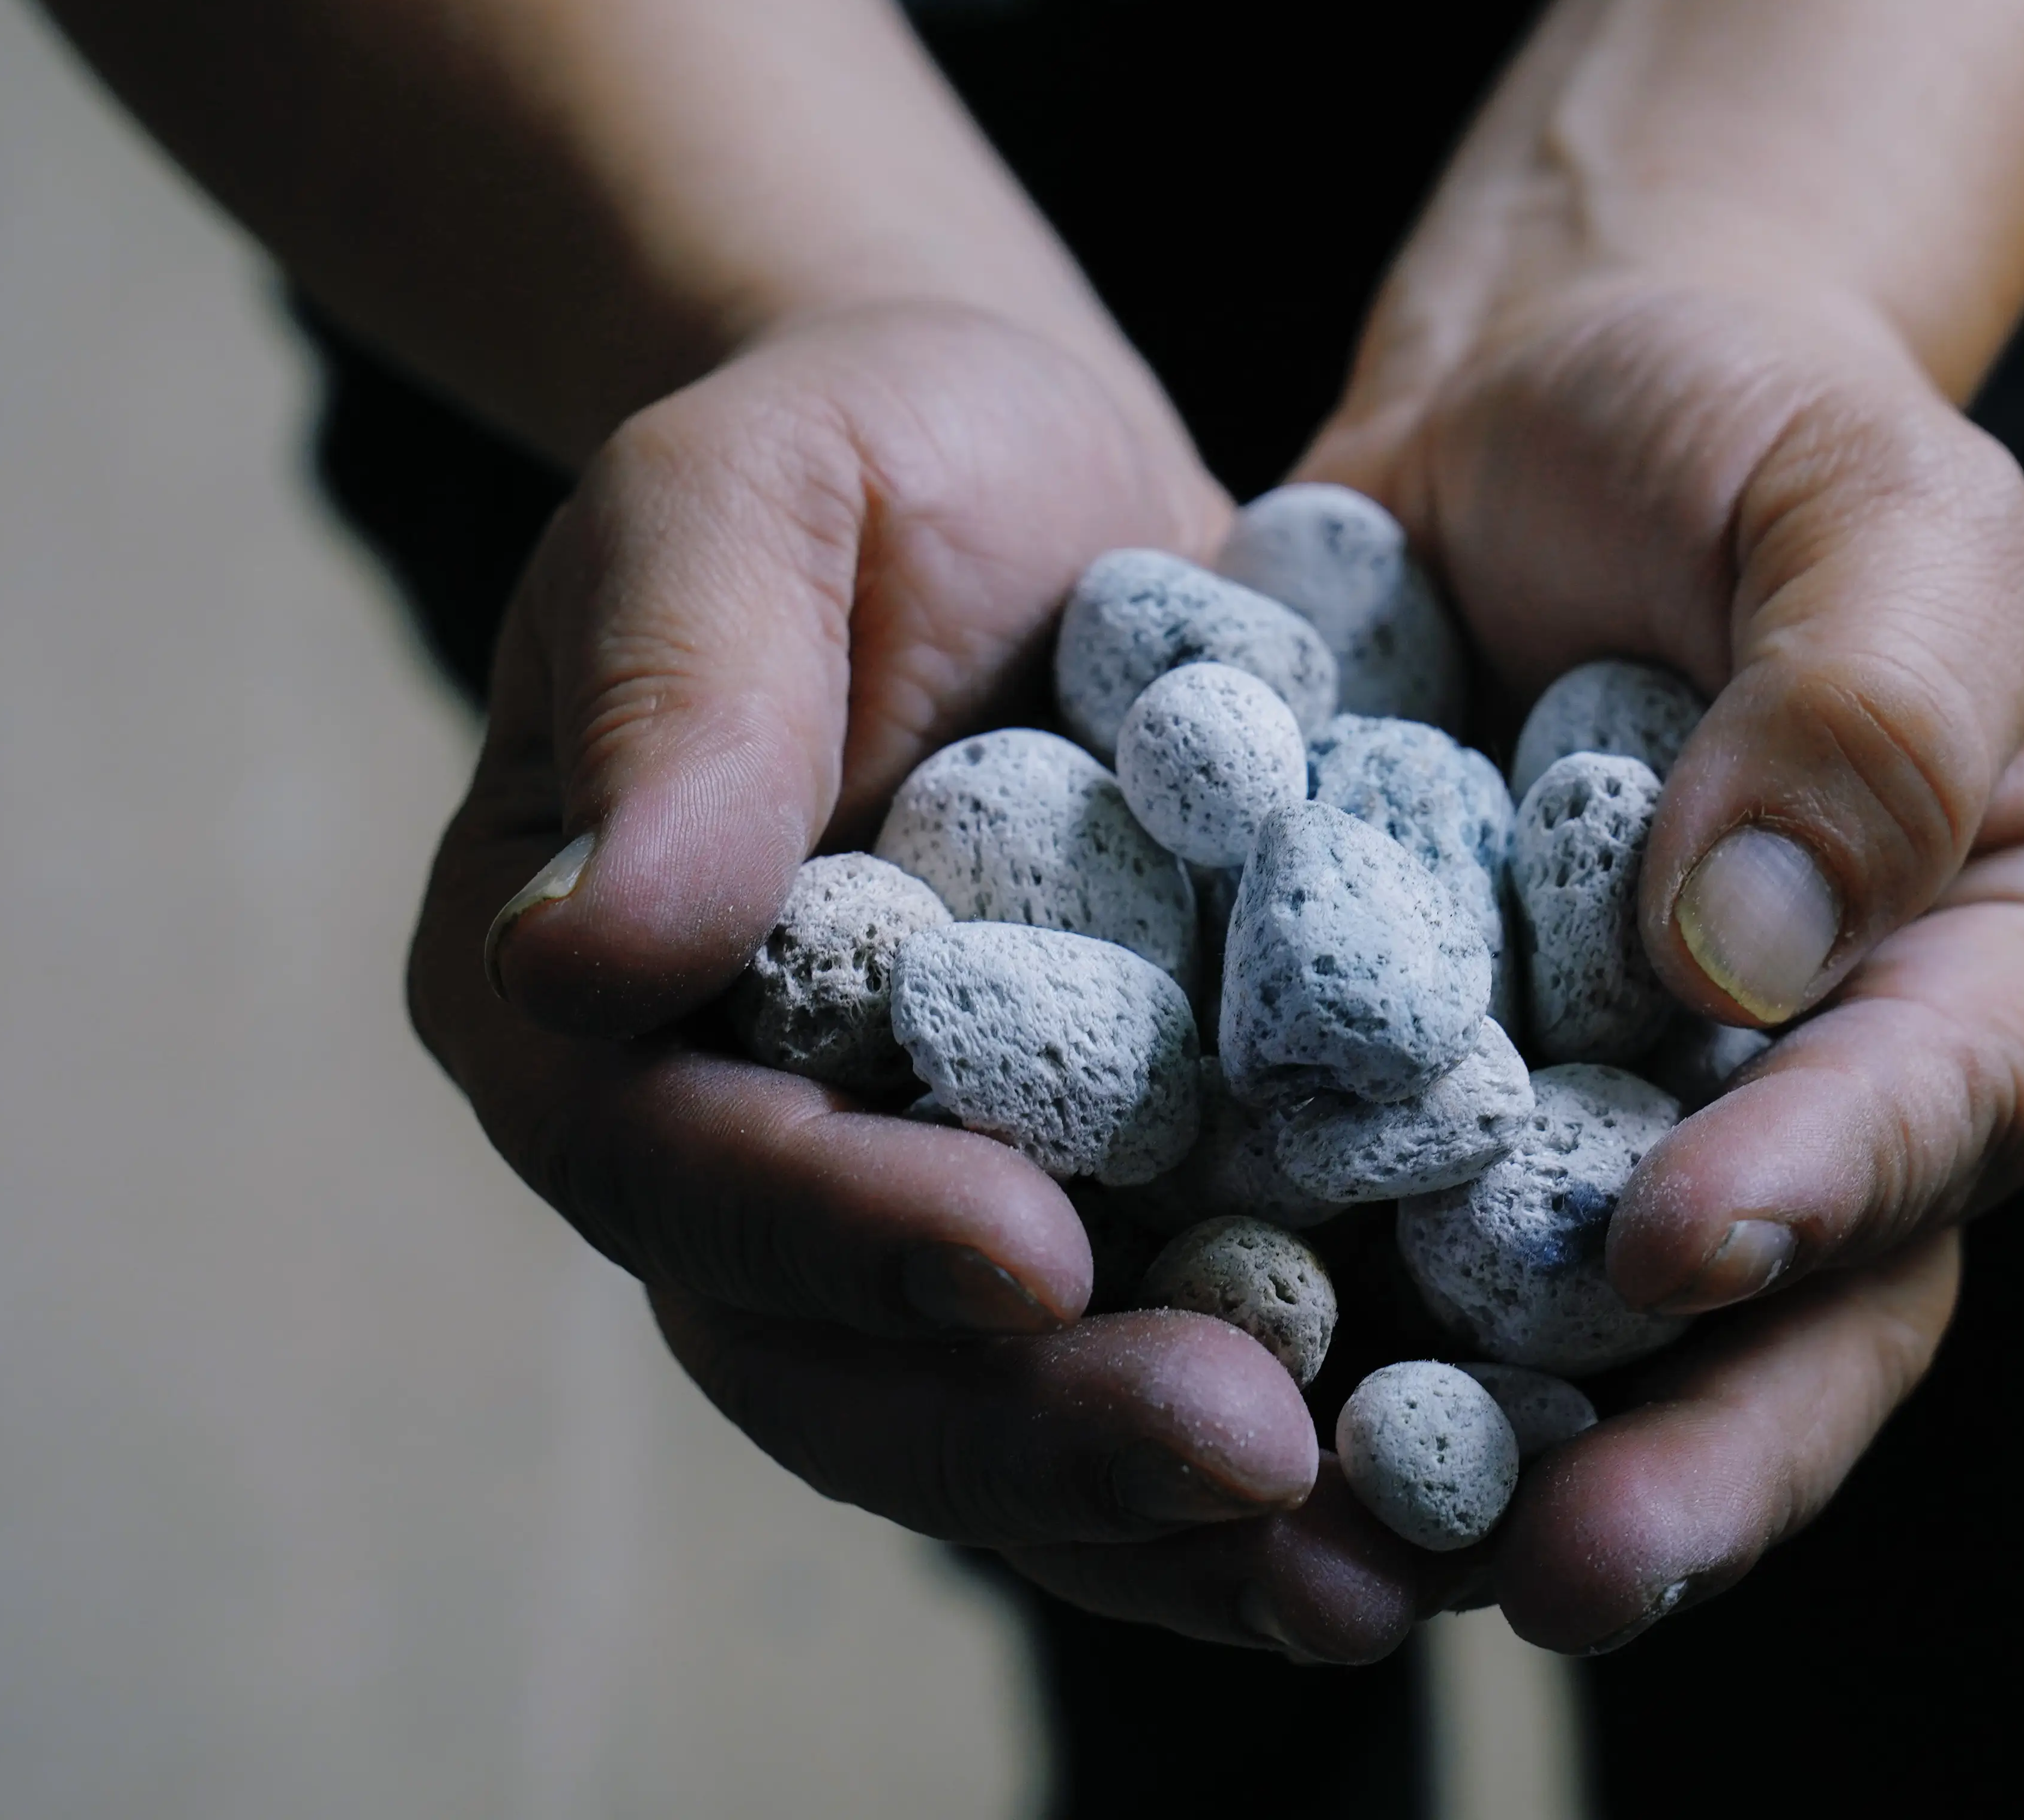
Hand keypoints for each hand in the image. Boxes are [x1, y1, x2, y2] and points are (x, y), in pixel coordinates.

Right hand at [411, 304, 1350, 1557]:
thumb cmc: (861, 450)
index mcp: (592, 1006)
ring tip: (1363, 1574)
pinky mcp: (1098, 1205)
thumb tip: (595, 944)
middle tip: (1245, 1462)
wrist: (1029, 481)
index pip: (681, 1163)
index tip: (1024, 1258)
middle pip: (846, 1361)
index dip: (840, 1230)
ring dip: (1173, 1514)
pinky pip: (1163, 1361)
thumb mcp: (749, 503)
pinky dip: (1281, 1456)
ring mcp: (914, 1202)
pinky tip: (1432, 1513)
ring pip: (1006, 1416)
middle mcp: (732, 1149)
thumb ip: (678, 696)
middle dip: (1039, 1430)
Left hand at [1295, 270, 2023, 1652]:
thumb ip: (1863, 706)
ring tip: (1349, 1560)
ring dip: (1474, 1466)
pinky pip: (1374, 1243)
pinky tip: (1188, 1393)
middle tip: (1556, 1566)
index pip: (1940, 1112)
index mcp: (2002, 975)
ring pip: (1575, 1346)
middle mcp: (1826, 1099)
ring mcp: (1621, 1128)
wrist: (1540, 406)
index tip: (1680, 1246)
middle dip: (1677, 1455)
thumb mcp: (1867, 499)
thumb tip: (1747, 958)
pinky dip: (1297, 1328)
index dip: (1821, 1196)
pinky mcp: (1434, 1111)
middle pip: (1785, 1319)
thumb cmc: (1750, 429)